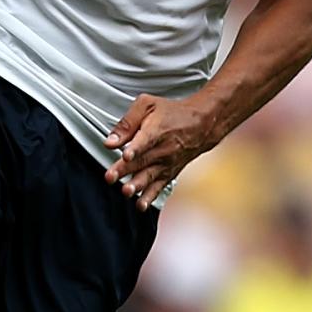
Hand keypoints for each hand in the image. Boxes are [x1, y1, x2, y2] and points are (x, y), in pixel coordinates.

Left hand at [101, 93, 222, 207]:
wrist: (200, 125)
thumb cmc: (172, 114)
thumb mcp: (147, 106)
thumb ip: (126, 123)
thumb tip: (110, 141)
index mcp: (156, 130)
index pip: (145, 140)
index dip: (135, 148)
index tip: (125, 154)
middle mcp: (162, 149)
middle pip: (141, 161)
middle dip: (124, 170)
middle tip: (110, 177)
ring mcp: (166, 163)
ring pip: (149, 176)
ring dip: (137, 185)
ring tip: (126, 191)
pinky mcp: (169, 173)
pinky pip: (158, 187)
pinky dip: (150, 197)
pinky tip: (141, 205)